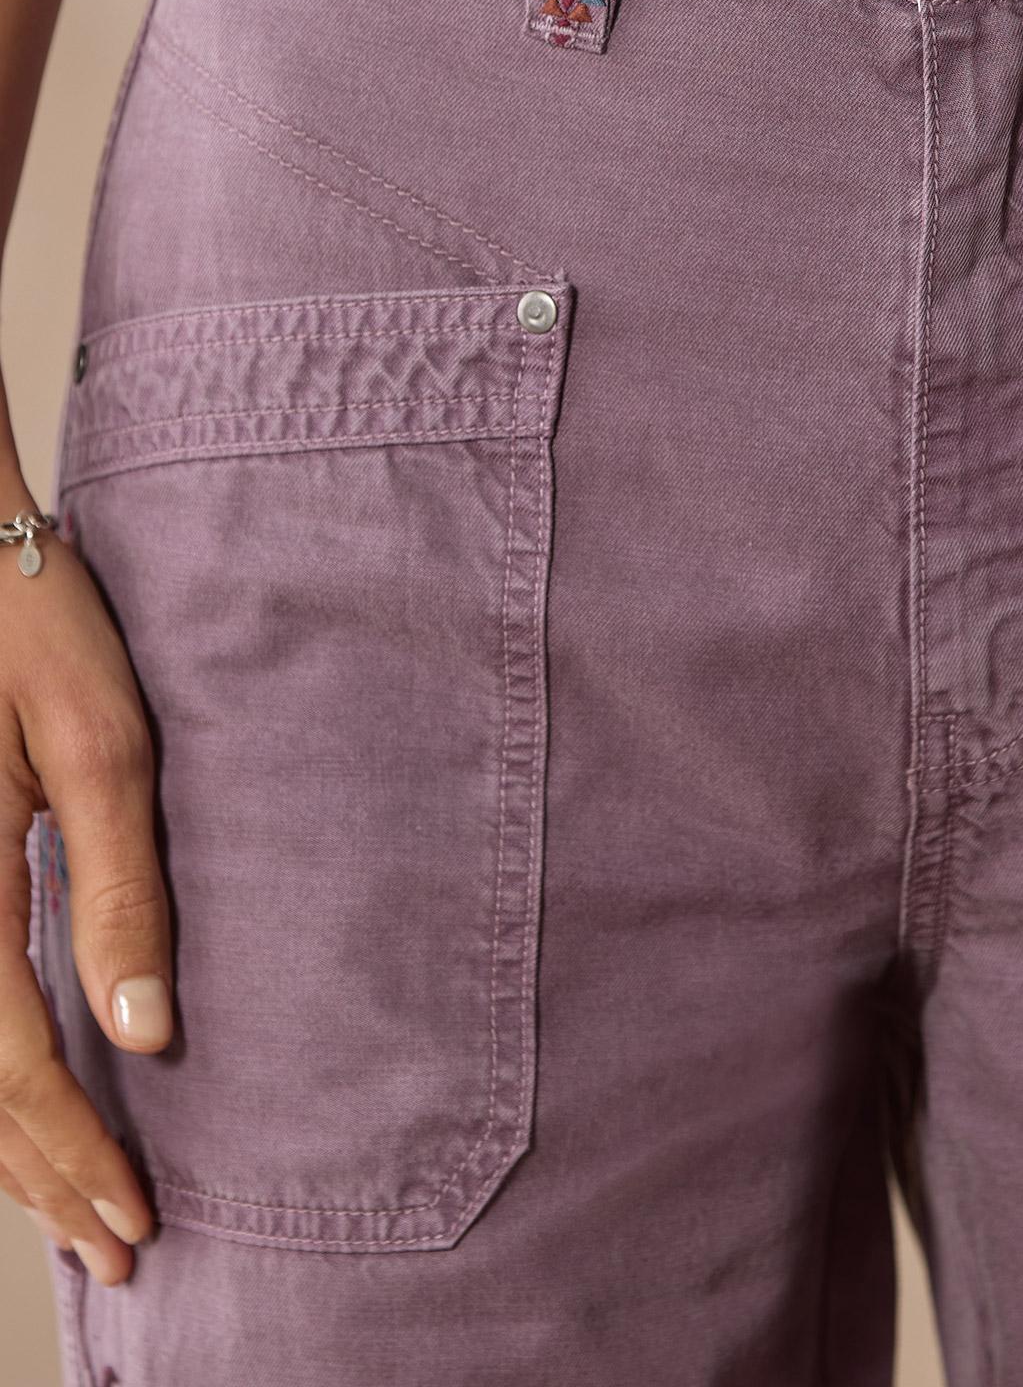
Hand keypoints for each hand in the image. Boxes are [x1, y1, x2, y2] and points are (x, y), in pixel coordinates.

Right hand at [0, 506, 168, 1282]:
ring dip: (5, 1147)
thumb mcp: (100, 748)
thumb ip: (121, 890)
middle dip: (41, 1178)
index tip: (139, 1223)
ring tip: (73, 1212)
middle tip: (118, 1251)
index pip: (12, 1068)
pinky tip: (21, 1106)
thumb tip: (148, 1033)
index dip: (74, 1155)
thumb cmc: (36, 630)